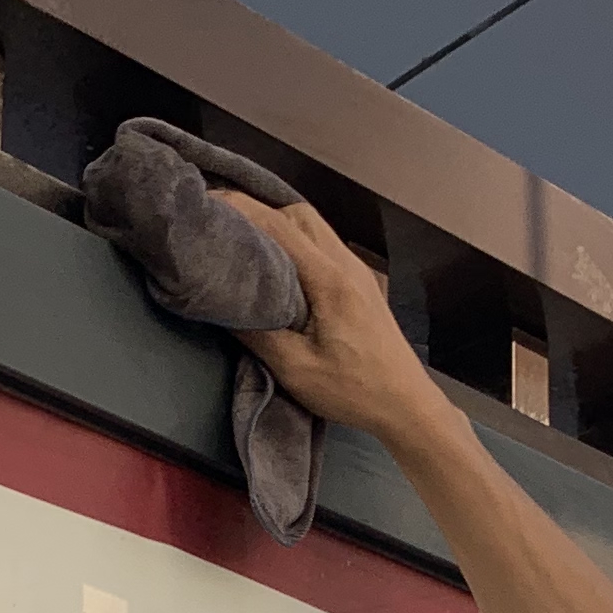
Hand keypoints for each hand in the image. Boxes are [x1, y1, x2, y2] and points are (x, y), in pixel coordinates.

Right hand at [211, 191, 459, 453]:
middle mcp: (346, 264)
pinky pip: (322, 245)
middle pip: (297, 214)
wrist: (406, 404)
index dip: (240, 210)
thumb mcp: (296, 370)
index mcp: (330, 279)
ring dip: (277, 226)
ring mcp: (356, 270)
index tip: (206, 208)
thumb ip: (257, 333)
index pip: (279, 226)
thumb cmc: (354, 391)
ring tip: (243, 245)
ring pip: (312, 226)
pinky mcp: (359, 282)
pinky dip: (294, 243)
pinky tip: (275, 265)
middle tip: (222, 228)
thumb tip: (221, 303)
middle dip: (257, 213)